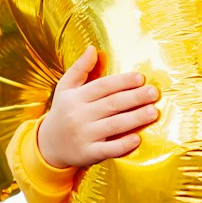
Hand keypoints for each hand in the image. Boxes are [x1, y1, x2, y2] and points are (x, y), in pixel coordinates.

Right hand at [37, 47, 159, 169]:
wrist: (48, 145)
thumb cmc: (62, 112)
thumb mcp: (65, 88)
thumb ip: (79, 69)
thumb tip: (92, 49)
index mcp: (76, 97)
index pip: (102, 86)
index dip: (122, 81)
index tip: (140, 78)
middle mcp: (79, 115)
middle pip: (111, 104)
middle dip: (134, 97)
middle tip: (153, 92)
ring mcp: (84, 135)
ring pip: (113, 125)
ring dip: (135, 118)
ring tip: (153, 111)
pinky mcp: (88, 153)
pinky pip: (108, 149)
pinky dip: (123, 145)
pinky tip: (137, 139)